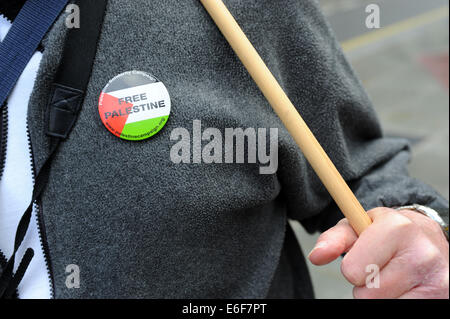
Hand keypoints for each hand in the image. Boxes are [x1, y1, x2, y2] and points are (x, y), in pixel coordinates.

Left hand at [308, 207, 448, 298]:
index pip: (353, 271)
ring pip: (383, 306)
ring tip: (393, 277)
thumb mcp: (356, 228)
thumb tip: (316, 256)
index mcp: (398, 227)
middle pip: (367, 295)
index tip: (365, 257)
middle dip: (367, 284)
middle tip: (380, 268)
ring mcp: (438, 279)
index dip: (352, 267)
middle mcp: (422, 253)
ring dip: (383, 296)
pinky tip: (407, 288)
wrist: (429, 239)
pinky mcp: (444, 298)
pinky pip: (401, 310)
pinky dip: (399, 301)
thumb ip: (333, 239)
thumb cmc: (385, 234)